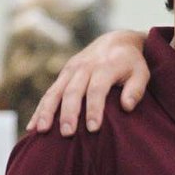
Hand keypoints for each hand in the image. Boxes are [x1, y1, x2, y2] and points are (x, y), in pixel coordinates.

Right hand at [28, 30, 150, 135]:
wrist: (116, 42)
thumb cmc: (131, 63)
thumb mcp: (141, 72)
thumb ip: (136, 89)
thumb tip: (127, 106)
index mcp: (105, 66)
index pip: (97, 89)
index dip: (94, 109)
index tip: (93, 129)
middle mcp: (84, 67)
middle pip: (73, 91)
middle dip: (69, 113)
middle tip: (67, 133)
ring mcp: (71, 70)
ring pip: (55, 92)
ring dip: (47, 111)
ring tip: (42, 131)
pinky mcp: (63, 75)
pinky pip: (49, 94)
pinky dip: (40, 110)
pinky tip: (32, 127)